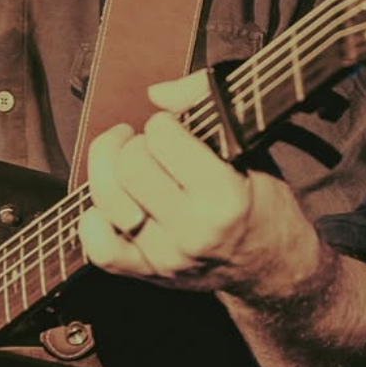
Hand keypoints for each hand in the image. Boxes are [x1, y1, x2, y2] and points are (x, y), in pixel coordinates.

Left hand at [78, 71, 322, 298]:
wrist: (271, 266)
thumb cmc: (261, 202)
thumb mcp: (251, 147)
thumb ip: (206, 103)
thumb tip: (155, 94)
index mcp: (225, 197)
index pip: (162, 137)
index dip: (164, 124)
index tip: (176, 132)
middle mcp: (194, 231)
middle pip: (129, 166)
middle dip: (134, 144)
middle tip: (150, 148)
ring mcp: (168, 256)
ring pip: (108, 200)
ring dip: (111, 173)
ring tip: (129, 168)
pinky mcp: (149, 273)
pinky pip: (100, 249)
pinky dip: (94, 222)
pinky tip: (109, 205)